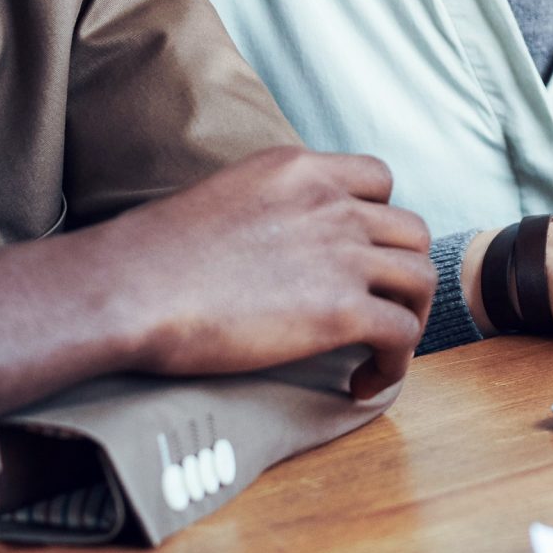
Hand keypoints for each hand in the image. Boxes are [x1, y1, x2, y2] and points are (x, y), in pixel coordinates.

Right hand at [104, 147, 433, 400]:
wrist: (132, 286)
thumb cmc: (153, 255)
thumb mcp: (226, 196)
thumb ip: (268, 207)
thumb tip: (275, 245)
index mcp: (301, 169)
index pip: (379, 178)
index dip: (380, 221)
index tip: (362, 256)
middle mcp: (332, 203)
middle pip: (410, 231)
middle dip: (401, 272)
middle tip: (377, 308)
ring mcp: (342, 254)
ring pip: (420, 279)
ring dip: (409, 317)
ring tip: (379, 349)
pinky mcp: (341, 310)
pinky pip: (401, 335)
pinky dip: (395, 363)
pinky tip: (364, 383)